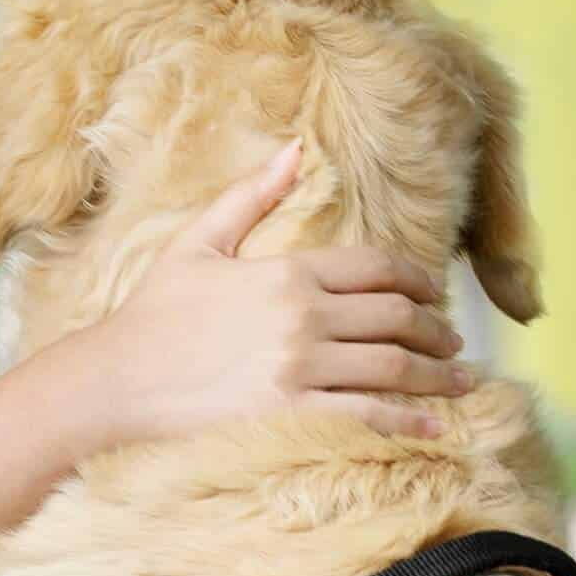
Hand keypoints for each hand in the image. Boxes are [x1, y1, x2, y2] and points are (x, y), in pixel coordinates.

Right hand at [84, 140, 471, 446]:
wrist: (117, 379)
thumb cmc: (155, 311)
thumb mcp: (199, 241)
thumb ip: (252, 196)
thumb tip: (295, 148)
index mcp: (287, 272)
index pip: (375, 267)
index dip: (416, 277)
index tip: (432, 290)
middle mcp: (303, 318)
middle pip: (395, 316)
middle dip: (435, 327)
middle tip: (452, 337)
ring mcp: (300, 370)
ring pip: (393, 366)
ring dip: (436, 372)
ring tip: (458, 376)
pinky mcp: (292, 415)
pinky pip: (368, 417)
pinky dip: (410, 422)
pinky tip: (435, 427)